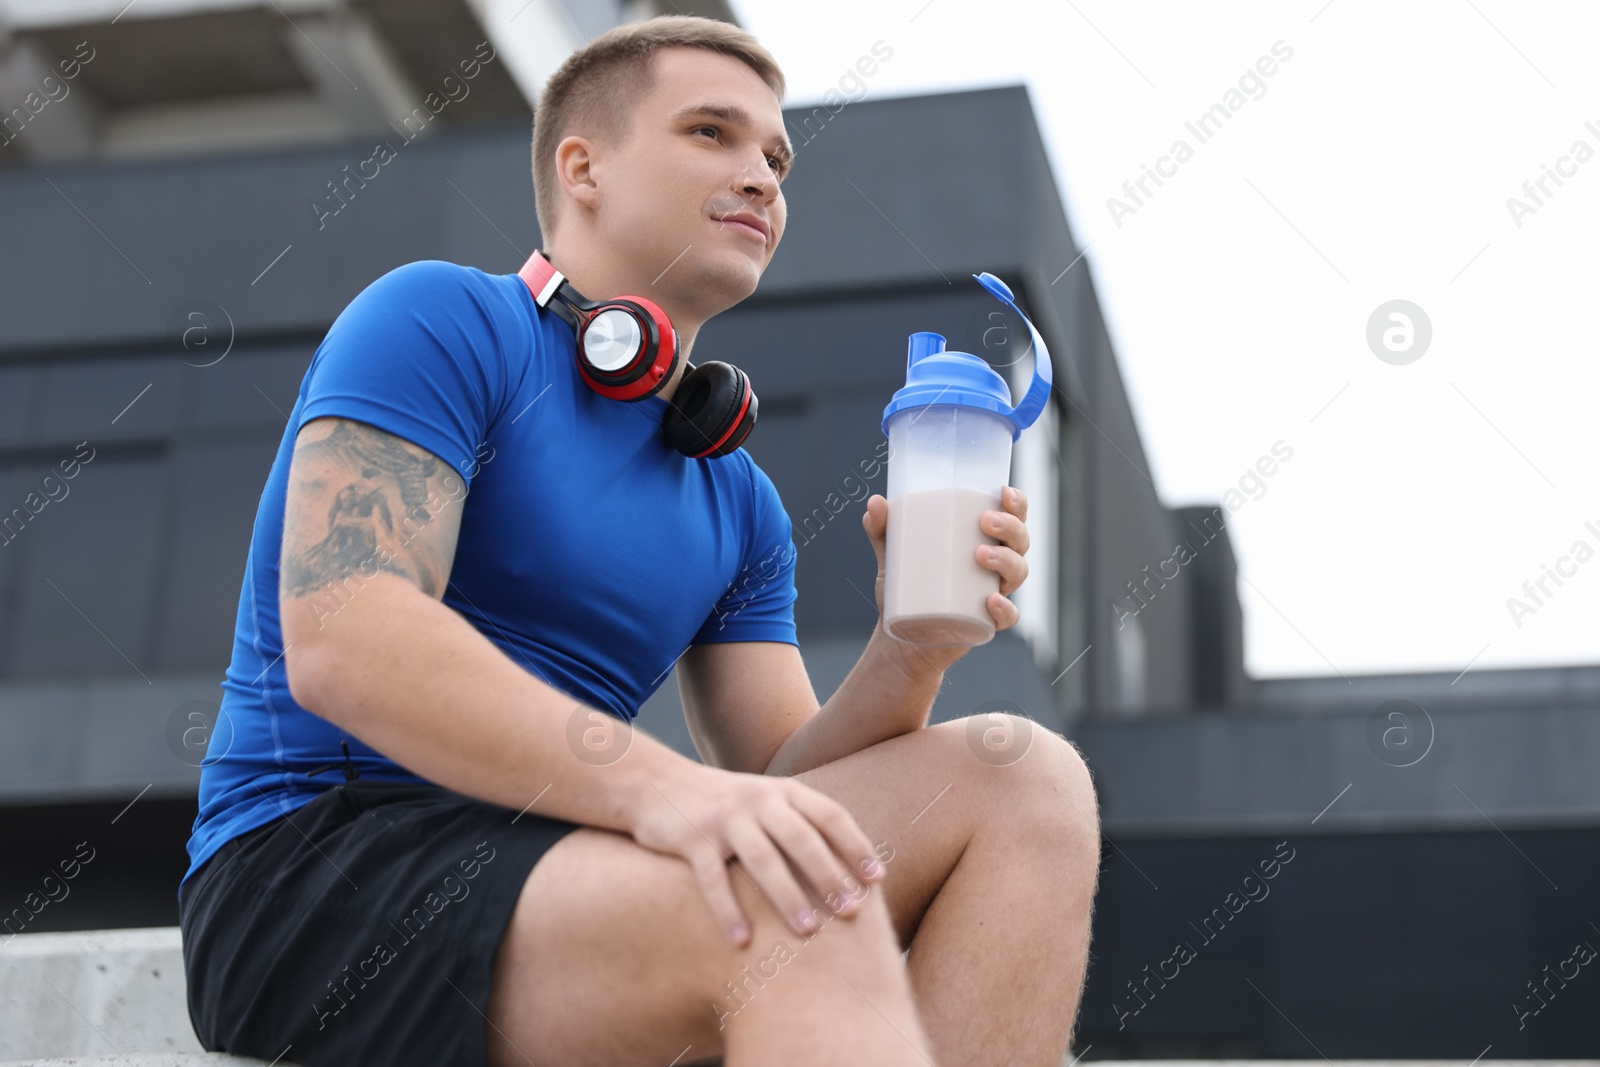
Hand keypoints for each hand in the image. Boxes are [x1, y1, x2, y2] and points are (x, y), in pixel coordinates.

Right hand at [626, 761, 886, 948]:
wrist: (657, 783)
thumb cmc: (726, 805)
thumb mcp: (766, 802)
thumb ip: (801, 824)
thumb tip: (850, 870)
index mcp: (784, 792)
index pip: (830, 815)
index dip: (856, 846)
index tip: (876, 880)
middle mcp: (759, 800)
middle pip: (801, 839)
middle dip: (829, 876)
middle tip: (851, 912)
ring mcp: (725, 818)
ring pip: (762, 860)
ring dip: (787, 898)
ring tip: (808, 933)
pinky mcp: (692, 838)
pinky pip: (714, 879)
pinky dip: (728, 911)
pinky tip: (742, 942)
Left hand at [861, 484, 1031, 629]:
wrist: (901, 638)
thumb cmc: (907, 589)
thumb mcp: (892, 556)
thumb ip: (882, 529)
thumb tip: (874, 502)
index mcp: (982, 541)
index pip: (1011, 516)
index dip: (1017, 503)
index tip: (1004, 491)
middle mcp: (996, 566)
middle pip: (1020, 541)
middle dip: (1010, 527)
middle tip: (986, 521)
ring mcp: (994, 594)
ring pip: (1018, 572)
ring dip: (1007, 560)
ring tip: (981, 555)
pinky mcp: (987, 623)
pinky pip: (1008, 616)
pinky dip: (1005, 608)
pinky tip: (991, 600)